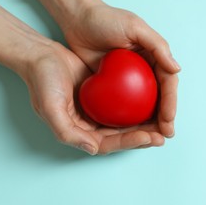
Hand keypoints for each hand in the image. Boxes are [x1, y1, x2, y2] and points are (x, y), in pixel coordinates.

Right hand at [22, 42, 164, 154]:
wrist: (41, 55)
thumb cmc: (43, 82)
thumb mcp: (50, 108)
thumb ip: (68, 132)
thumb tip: (93, 149)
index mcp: (80, 133)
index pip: (109, 143)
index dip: (130, 142)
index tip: (149, 136)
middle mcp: (91, 125)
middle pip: (122, 136)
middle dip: (144, 137)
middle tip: (163, 135)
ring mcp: (99, 110)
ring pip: (126, 122)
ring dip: (145, 124)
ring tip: (164, 123)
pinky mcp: (104, 95)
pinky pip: (125, 103)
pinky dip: (139, 105)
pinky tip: (153, 101)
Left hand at [64, 2, 180, 137]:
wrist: (78, 19)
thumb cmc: (107, 19)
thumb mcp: (135, 27)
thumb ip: (158, 46)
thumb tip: (177, 69)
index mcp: (154, 57)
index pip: (167, 84)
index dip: (170, 103)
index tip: (169, 121)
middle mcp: (145, 70)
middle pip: (159, 98)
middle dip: (163, 118)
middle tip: (164, 136)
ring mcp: (129, 80)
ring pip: (143, 105)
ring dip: (149, 122)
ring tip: (151, 139)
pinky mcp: (112, 85)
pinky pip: (123, 105)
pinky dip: (129, 117)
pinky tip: (129, 130)